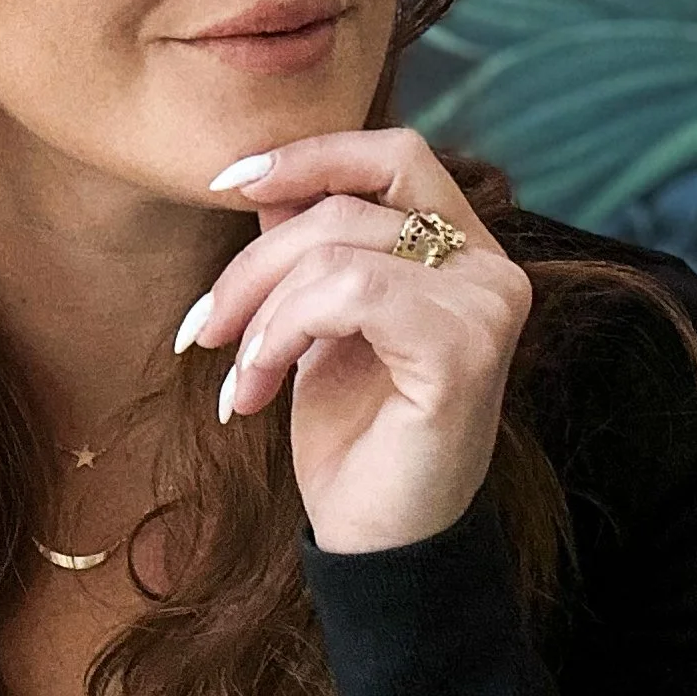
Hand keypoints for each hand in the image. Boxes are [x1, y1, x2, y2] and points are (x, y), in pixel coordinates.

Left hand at [178, 128, 533, 554]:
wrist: (378, 541)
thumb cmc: (353, 437)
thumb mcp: (319, 324)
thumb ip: (310, 249)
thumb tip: (264, 180)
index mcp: (465, 251)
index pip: (394, 154)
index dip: (309, 155)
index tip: (227, 183)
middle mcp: (491, 269)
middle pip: (347, 204)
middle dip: (254, 261)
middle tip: (205, 328)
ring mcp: (487, 305)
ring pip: (336, 249)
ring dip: (260, 314)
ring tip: (239, 377)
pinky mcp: (466, 347)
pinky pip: (349, 293)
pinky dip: (283, 333)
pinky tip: (258, 388)